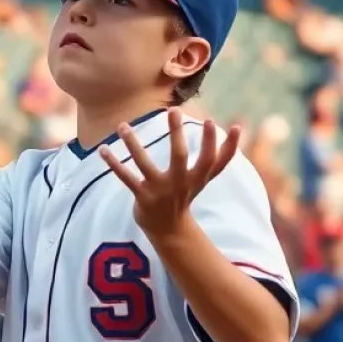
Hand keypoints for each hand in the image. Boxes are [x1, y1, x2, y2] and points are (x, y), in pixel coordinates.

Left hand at [99, 109, 239, 238]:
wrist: (170, 231)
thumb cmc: (187, 194)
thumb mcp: (205, 177)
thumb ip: (221, 155)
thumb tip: (241, 126)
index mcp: (197, 177)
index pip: (211, 159)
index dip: (215, 143)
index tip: (212, 121)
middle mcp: (179, 183)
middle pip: (179, 156)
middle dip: (176, 133)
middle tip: (173, 110)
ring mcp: (159, 191)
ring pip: (144, 164)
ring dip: (132, 144)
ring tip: (122, 125)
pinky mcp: (141, 197)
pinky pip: (125, 177)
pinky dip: (113, 163)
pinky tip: (102, 149)